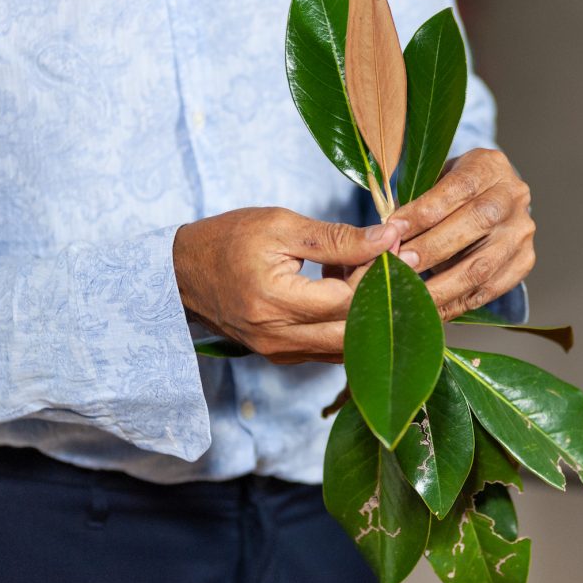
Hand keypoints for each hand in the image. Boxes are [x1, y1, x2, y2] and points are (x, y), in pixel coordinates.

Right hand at [174, 207, 400, 363]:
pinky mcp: (282, 356)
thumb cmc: (227, 240)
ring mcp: (280, 352)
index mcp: (274, 301)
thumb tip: (387, 236)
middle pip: (354, 330)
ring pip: (347, 345)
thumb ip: (336, 237)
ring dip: (369, 311)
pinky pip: (330, 348)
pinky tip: (348, 286)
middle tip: (400, 262)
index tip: (394, 243)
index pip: (346, 299)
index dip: (378, 272)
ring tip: (373, 270)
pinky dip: (348, 321)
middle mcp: (278, 337)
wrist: (182, 273)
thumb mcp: (280, 226)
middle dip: (384, 296)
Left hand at [387, 148, 535, 320]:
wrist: (490, 202)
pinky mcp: (523, 262)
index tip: (392, 229)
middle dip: (432, 248)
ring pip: (483, 264)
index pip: (458, 186)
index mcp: (489, 166)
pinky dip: (456, 303)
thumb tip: (385, 236)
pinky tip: (431, 310)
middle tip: (399, 265)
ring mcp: (522, 232)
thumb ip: (414, 203)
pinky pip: (489, 290)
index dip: (424, 210)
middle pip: (476, 222)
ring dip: (442, 286)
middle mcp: (513, 196)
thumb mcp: (433, 181)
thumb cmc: (450, 192)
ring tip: (410, 295)